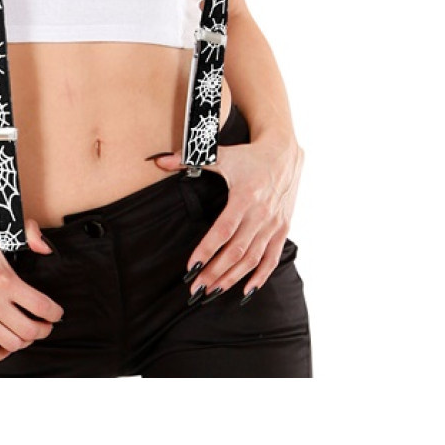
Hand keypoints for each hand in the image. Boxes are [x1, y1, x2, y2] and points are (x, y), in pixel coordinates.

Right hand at [0, 217, 62, 361]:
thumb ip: (29, 233)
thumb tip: (46, 248)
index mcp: (4, 281)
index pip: (41, 306)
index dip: (55, 312)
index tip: (56, 312)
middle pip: (30, 330)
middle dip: (44, 329)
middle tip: (45, 324)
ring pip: (12, 344)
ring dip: (25, 341)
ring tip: (27, 332)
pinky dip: (0, 352)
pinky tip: (5, 342)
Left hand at [153, 134, 303, 303]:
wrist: (284, 153)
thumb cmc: (249, 156)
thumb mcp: (221, 154)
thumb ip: (188, 159)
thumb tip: (160, 162)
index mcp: (244, 197)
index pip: (223, 231)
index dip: (207, 250)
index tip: (191, 267)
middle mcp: (261, 214)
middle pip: (236, 251)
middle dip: (215, 272)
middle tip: (197, 288)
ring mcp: (273, 224)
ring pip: (253, 259)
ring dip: (233, 278)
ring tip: (213, 292)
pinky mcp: (283, 229)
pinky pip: (272, 258)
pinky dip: (261, 277)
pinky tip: (247, 290)